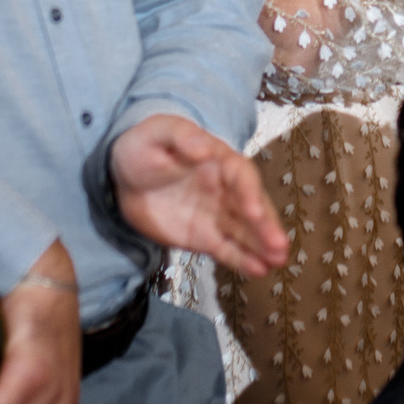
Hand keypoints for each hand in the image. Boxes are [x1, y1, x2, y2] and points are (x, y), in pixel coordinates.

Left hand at [111, 113, 289, 277]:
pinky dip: (242, 260)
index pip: (241, 175)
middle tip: (279, 245)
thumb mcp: (157, 133)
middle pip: (251, 207)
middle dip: (266, 226)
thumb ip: (181, 136)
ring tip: (278, 261)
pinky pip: (225, 249)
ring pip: (243, 232)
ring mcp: (216, 215)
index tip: (254, 211)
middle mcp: (225, 189)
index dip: (250, 192)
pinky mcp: (204, 236)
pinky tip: (259, 270)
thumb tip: (206, 148)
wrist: (124, 178)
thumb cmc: (145, 147)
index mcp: (218, 160)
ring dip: (262, 246)